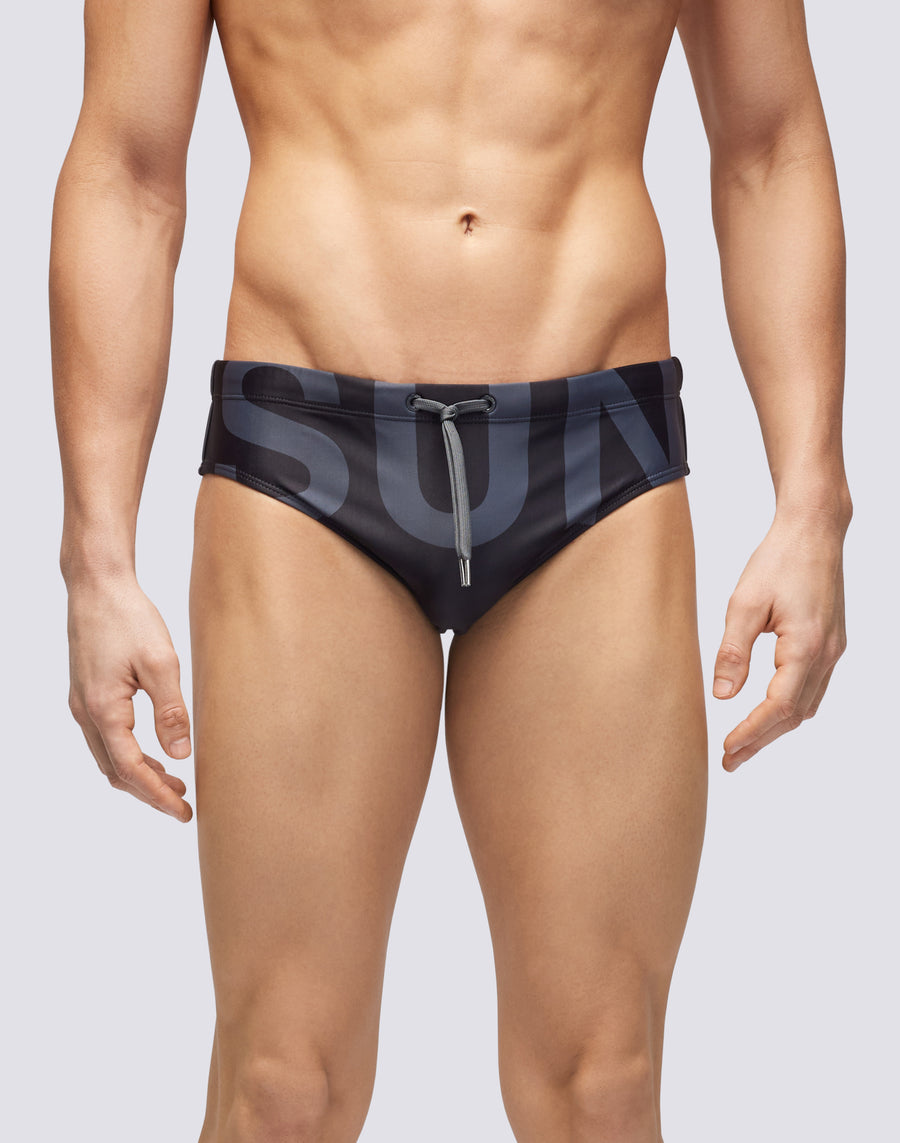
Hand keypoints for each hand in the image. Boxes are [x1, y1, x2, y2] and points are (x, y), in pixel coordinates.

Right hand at [66, 575, 193, 819]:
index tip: (184, 812)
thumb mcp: (160, 663)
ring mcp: (83, 704)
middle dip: (149, 792)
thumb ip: (171, 711)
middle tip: (184, 805)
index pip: (131, 770)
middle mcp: (86, 713)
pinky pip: (106, 738)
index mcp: (104, 710)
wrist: (97, 585)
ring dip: (139, 774)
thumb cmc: (128, 617)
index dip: (158, 795)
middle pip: (115, 771)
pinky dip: (129, 753)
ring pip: (108, 756)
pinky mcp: (88, 693)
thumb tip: (181, 756)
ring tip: (175, 782)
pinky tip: (154, 750)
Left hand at [712, 507, 848, 770]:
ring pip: (806, 705)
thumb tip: (721, 695)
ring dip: (776, 728)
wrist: (814, 531)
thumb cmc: (778, 560)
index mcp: (805, 646)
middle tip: (729, 761)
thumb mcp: (744, 603)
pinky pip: (812, 688)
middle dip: (761, 741)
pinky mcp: (830, 642)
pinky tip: (769, 713)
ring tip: (743, 745)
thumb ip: (732, 652)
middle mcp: (826, 654)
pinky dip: (790, 708)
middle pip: (794, 714)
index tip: (727, 750)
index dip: (752, 733)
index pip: (778, 707)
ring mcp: (832, 650)